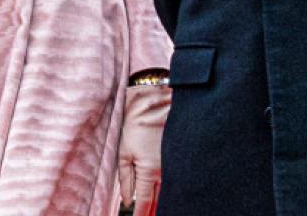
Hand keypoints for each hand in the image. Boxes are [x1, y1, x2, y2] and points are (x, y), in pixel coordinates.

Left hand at [117, 84, 170, 215]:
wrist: (155, 101)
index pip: (145, 203)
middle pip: (161, 201)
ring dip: (166, 202)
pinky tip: (173, 193)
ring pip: (172, 190)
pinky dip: (175, 187)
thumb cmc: (135, 125)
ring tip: (162, 210)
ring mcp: (176, 162)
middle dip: (155, 211)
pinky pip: (178, 176)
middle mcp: (166, 171)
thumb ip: (126, 180)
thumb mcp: (124, 153)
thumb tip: (127, 200)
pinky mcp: (182, 154)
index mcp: (149, 172)